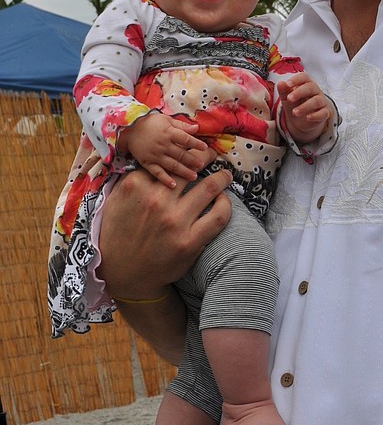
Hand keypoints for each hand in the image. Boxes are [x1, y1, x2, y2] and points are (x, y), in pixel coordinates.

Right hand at [97, 158, 231, 299]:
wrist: (124, 274)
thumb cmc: (118, 235)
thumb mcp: (114, 201)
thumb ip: (132, 180)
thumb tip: (153, 160)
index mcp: (135, 186)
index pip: (167, 160)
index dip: (182, 153)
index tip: (191, 151)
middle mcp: (156, 200)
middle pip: (190, 169)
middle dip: (205, 158)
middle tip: (211, 156)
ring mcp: (174, 221)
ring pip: (209, 187)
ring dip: (221, 177)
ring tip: (225, 175)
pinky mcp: (190, 241)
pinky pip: (219, 215)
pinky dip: (225, 204)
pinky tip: (223, 200)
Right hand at [119, 111, 208, 186]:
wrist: (128, 129)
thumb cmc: (150, 123)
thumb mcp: (166, 120)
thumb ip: (182, 125)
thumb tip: (197, 128)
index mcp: (169, 133)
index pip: (185, 139)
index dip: (196, 143)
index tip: (205, 148)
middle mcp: (163, 145)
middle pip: (180, 154)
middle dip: (192, 160)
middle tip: (201, 165)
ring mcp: (155, 155)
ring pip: (171, 164)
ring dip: (183, 171)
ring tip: (193, 176)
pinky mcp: (147, 163)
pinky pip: (157, 172)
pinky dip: (165, 179)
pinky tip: (173, 185)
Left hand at [278, 72, 332, 144]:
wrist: (302, 121)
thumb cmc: (295, 105)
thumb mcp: (287, 99)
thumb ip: (284, 91)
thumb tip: (280, 83)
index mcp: (306, 84)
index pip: (304, 77)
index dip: (296, 79)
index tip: (287, 84)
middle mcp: (315, 91)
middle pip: (310, 87)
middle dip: (299, 92)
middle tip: (289, 99)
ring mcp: (321, 102)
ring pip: (316, 101)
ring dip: (305, 106)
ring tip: (294, 112)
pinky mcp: (325, 113)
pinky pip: (323, 113)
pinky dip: (315, 115)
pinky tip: (308, 117)